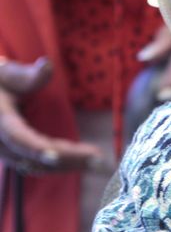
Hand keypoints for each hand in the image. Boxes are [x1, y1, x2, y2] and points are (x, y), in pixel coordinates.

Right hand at [0, 58, 103, 172]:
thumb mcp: (7, 73)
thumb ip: (27, 74)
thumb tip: (46, 65)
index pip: (19, 138)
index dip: (38, 148)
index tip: (58, 155)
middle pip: (34, 157)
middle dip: (66, 160)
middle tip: (99, 160)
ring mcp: (4, 152)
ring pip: (36, 166)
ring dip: (66, 166)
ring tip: (97, 162)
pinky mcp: (13, 156)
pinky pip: (36, 166)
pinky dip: (58, 165)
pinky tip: (82, 162)